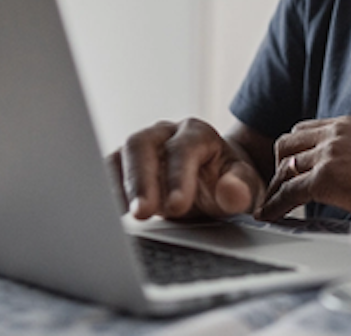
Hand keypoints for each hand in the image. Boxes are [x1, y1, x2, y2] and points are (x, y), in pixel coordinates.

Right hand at [106, 118, 265, 220]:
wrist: (216, 181)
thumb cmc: (229, 181)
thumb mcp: (245, 186)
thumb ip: (241, 188)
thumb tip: (232, 193)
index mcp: (196, 133)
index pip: (183, 148)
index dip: (178, 176)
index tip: (177, 206)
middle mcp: (164, 134)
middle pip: (142, 145)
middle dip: (140, 180)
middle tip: (143, 213)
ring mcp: (142, 148)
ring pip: (120, 156)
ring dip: (118, 187)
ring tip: (121, 217)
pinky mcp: (124, 166)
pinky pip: (107, 173)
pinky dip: (105, 192)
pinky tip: (106, 215)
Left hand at [256, 116, 350, 220]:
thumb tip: (339, 169)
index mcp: (347, 124)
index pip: (304, 131)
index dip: (294, 152)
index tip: (290, 169)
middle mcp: (335, 132)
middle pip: (287, 143)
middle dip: (280, 166)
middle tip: (280, 187)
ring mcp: (329, 153)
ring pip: (285, 167)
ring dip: (276, 187)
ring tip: (272, 204)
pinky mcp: (326, 177)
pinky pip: (289, 192)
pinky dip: (276, 205)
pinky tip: (270, 215)